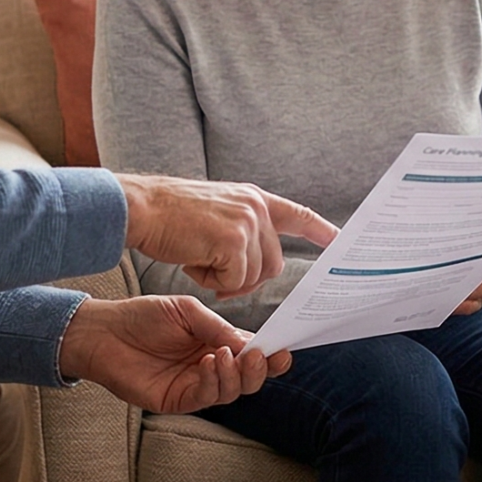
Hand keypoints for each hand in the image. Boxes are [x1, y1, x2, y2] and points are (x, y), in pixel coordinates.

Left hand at [57, 295, 292, 412]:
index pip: (252, 352)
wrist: (105, 332)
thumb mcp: (187, 311)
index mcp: (218, 342)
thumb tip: (248, 342)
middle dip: (259, 370)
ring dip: (235, 375)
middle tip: (258, 356)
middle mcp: (211, 366)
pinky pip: (206, 397)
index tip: (283, 349)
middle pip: (248, 378)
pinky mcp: (178, 400)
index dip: (271, 354)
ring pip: (231, 391)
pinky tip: (209, 363)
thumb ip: (217, 327)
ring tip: (224, 355)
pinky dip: (213, 382)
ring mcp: (196, 385)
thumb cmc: (143, 316)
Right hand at [118, 174, 336, 298]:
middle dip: (246, 279)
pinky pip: (234, 282)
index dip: (319, 230)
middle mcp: (256, 208)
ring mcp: (247, 223)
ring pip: (254, 277)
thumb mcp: (215, 212)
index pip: (297, 214)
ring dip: (225, 281)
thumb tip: (256, 266)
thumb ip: (242, 229)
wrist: (142, 207)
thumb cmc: (169, 216)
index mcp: (254, 198)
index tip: (339, 241)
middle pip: (273, 265)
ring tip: (198, 260)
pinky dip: (212, 283)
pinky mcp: (233, 242)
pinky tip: (193, 263)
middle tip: (215, 274)